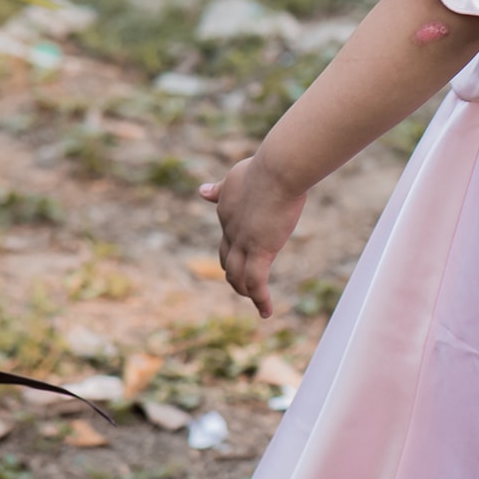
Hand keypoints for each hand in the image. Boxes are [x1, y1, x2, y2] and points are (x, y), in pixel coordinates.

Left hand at [198, 155, 305, 317]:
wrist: (278, 169)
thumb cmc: (265, 166)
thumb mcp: (236, 176)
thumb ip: (219, 188)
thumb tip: (200, 192)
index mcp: (227, 212)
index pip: (226, 238)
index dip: (234, 250)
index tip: (244, 256)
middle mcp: (231, 231)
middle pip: (227, 261)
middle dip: (234, 276)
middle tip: (245, 287)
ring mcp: (244, 242)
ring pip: (237, 277)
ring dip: (245, 291)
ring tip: (256, 303)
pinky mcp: (261, 250)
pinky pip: (256, 283)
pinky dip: (260, 300)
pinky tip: (265, 312)